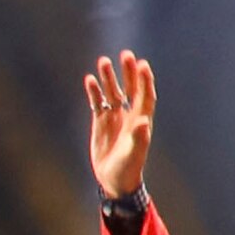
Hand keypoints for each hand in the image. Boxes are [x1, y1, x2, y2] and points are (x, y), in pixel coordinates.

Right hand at [83, 51, 156, 202]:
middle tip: (125, 55)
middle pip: (130, 89)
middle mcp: (129, 115)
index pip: (145, 96)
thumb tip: (143, 121)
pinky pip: (97, 103)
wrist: (114, 180)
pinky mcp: (101, 123)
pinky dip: (94, 92)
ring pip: (112, 92)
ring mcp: (115, 118)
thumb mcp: (134, 154)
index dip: (145, 81)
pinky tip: (90, 80)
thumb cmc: (128, 168)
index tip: (143, 65)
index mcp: (141, 121)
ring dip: (109, 78)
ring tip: (103, 61)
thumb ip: (139, 137)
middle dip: (129, 72)